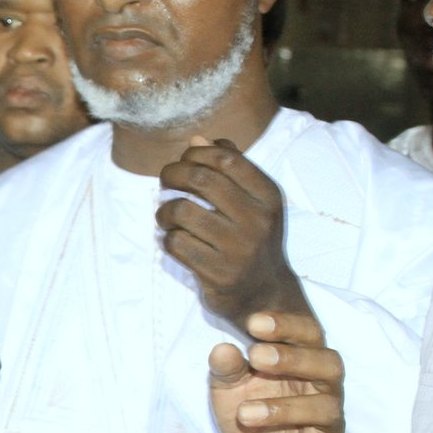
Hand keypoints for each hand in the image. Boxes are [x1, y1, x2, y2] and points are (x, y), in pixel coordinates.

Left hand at [159, 137, 308, 324]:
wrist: (265, 294)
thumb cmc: (251, 238)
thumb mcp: (253, 201)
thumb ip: (230, 168)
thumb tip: (197, 139)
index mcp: (268, 197)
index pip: (227, 159)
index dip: (196, 155)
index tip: (183, 161)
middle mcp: (257, 221)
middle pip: (201, 180)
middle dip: (172, 174)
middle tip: (164, 181)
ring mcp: (238, 249)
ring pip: (182, 211)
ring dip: (164, 211)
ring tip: (166, 216)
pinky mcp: (218, 274)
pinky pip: (176, 243)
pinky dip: (167, 239)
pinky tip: (174, 240)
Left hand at [209, 311, 342, 432]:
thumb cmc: (247, 413)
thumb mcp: (229, 388)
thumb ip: (226, 369)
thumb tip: (222, 349)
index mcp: (306, 364)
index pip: (309, 334)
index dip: (287, 325)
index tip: (253, 322)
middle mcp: (326, 389)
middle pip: (329, 365)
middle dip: (294, 359)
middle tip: (256, 357)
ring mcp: (330, 424)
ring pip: (322, 409)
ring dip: (281, 409)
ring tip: (244, 414)